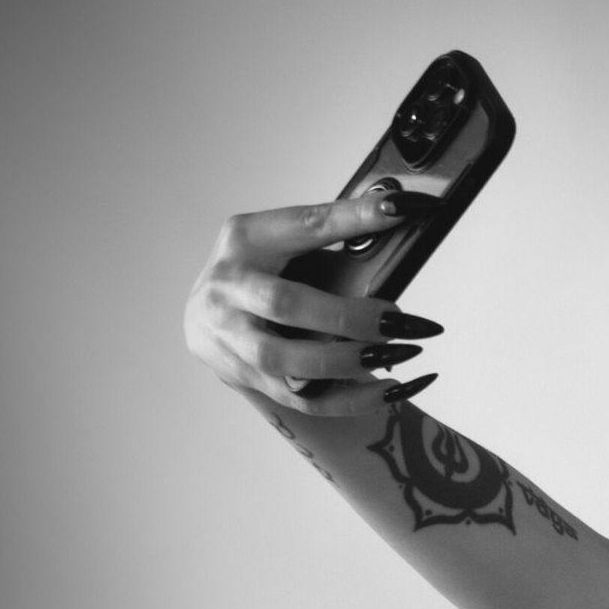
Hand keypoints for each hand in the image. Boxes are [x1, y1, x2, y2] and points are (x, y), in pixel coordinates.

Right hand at [183, 193, 443, 415]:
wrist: (208, 319)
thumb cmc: (261, 273)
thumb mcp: (284, 244)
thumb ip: (331, 241)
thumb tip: (399, 222)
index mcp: (246, 239)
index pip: (304, 225)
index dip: (352, 218)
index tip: (400, 210)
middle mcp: (228, 287)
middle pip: (286, 305)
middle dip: (347, 316)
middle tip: (397, 320)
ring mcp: (230, 338)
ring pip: (287, 361)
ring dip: (348, 362)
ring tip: (396, 355)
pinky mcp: (245, 377)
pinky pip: (303, 397)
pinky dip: (351, 398)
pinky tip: (389, 390)